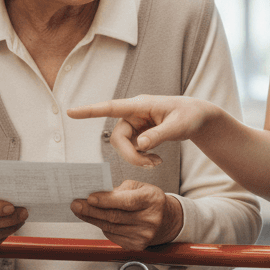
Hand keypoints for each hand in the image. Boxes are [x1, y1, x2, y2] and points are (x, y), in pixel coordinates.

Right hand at [66, 95, 216, 167]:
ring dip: (137, 158)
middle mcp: (134, 113)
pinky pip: (132, 149)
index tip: (71, 112)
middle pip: (118, 137)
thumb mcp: (179, 126)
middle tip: (151, 165)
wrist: (198, 117)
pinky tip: (156, 159)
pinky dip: (142, 158)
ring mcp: (135, 124)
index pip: (111, 107)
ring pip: (124, 146)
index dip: (90, 111)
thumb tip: (141, 145)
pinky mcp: (139, 133)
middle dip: (130, 155)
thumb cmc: (190, 115)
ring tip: (157, 163)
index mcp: (141, 105)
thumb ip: (159, 135)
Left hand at [70, 180, 183, 249]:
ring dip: (93, 219)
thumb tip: (96, 195)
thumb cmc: (150, 200)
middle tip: (76, 204)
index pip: (127, 201)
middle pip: (115, 216)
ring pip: (111, 227)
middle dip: (92, 210)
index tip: (89, 198)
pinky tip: (97, 219)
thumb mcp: (140, 187)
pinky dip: (102, 227)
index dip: (106, 200)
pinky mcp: (136, 245)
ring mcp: (144, 235)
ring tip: (80, 211)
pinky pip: (113, 236)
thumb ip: (119, 190)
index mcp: (152, 200)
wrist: (166, 220)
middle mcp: (150, 219)